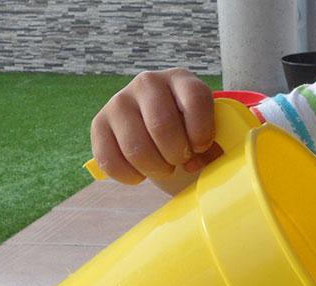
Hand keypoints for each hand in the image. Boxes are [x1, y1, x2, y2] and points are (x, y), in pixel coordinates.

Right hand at [90, 68, 221, 184]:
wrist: (163, 136)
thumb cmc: (193, 135)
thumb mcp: (211, 133)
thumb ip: (216, 145)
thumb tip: (195, 162)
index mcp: (182, 80)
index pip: (195, 100)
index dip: (202, 133)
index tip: (201, 148)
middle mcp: (148, 83)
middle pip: (161, 126)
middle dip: (177, 155)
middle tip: (181, 161)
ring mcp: (120, 101)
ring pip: (135, 147)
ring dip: (155, 169)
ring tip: (164, 167)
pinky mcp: (99, 123)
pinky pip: (109, 160)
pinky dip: (130, 176)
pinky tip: (142, 173)